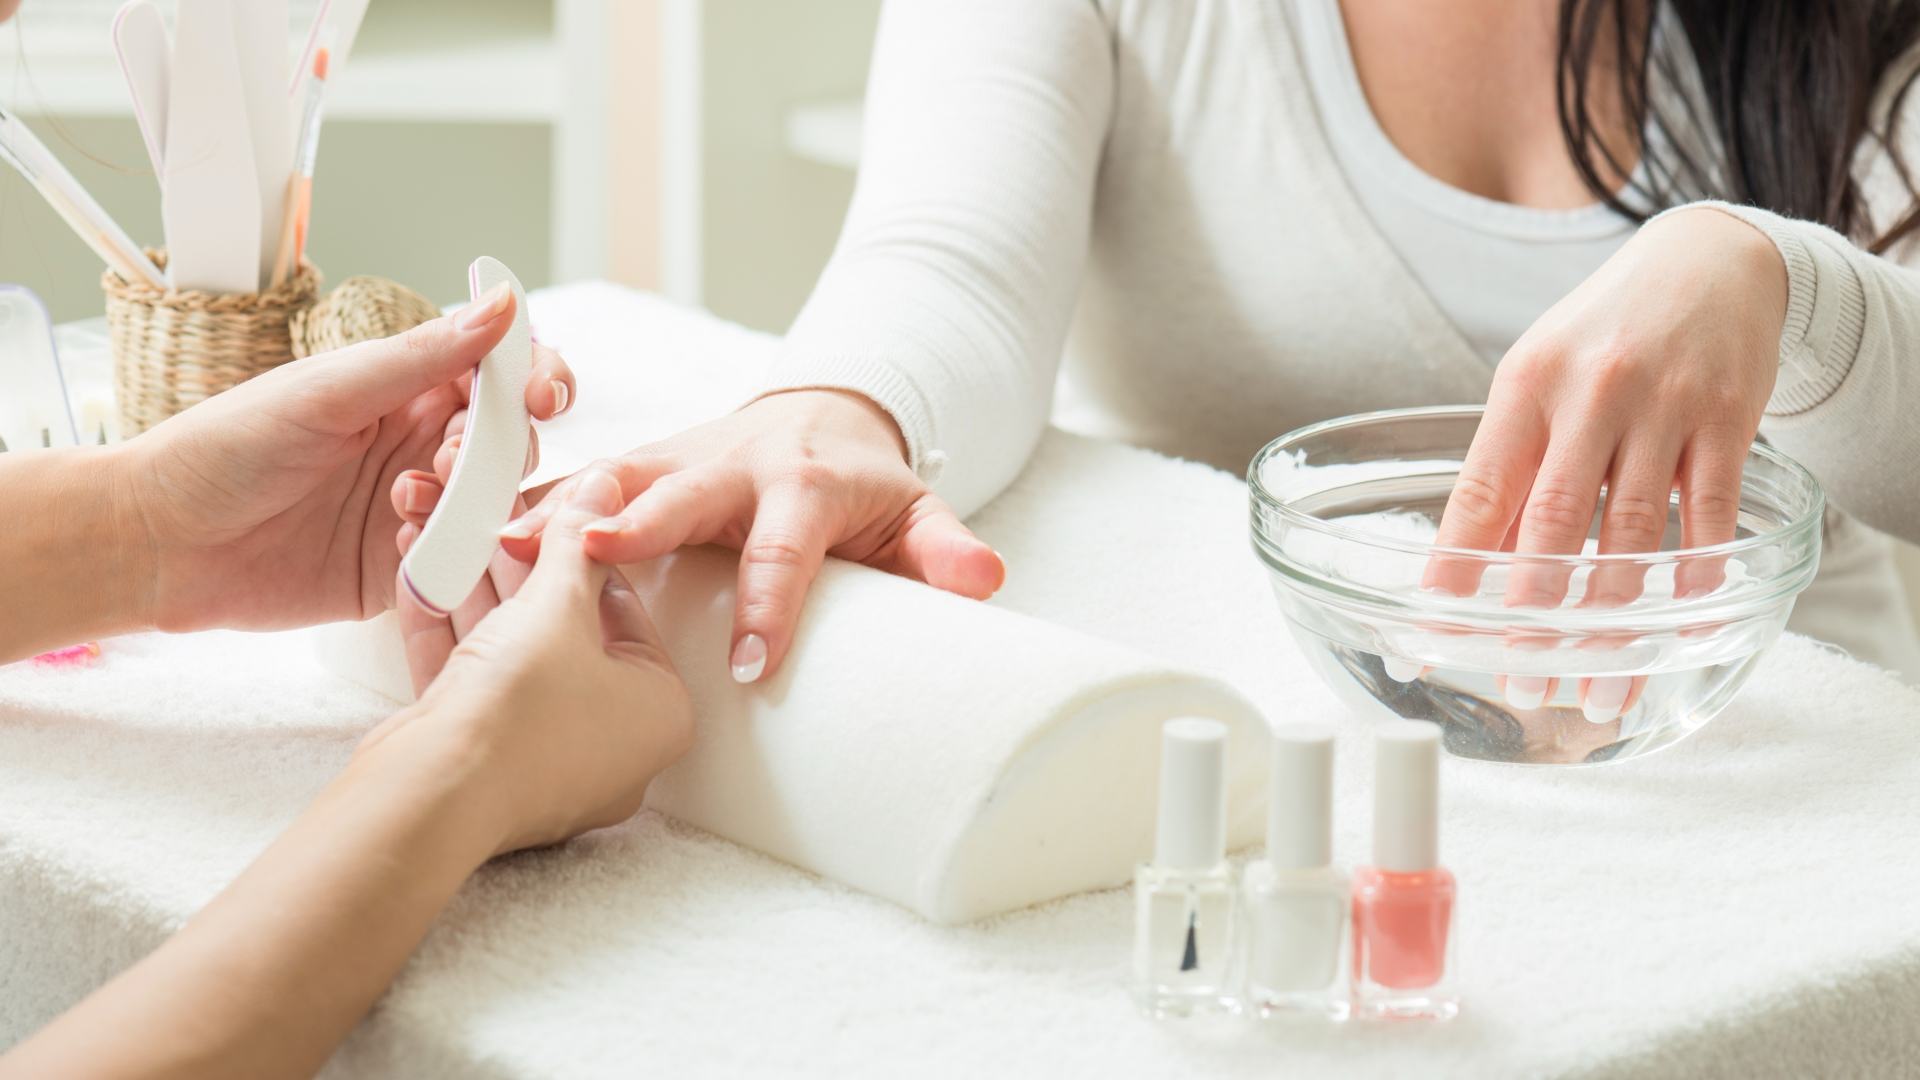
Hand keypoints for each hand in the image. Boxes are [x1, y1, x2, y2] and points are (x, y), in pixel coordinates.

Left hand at [123, 286, 573, 633]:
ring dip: (470, 499)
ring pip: (495, 504)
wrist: (160, 542)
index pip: (501, 372)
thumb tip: (505, 304)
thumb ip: (423, 355)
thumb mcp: (327, 391)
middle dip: (501, 448)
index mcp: (406, 388)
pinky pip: (462, 563)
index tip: (540, 395)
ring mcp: (418, 509)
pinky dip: (448, 551)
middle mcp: (420, 445)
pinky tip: (399, 542)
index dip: (536, 378)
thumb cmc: (223, 450)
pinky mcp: (404, 571)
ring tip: (405, 498)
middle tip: (444, 457)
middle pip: (513, 442)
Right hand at [369, 466, 693, 854]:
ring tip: (447, 536)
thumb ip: (578, 543)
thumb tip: (600, 490)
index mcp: (662, 713)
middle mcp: (614, 748)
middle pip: (566, 636)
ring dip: (477, 597)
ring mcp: (547, 764)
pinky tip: (418, 578)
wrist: (434, 797)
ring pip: (512, 660)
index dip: (581, 555)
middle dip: (519, 575)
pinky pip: (474, 690)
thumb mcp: (557, 606)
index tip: (546, 519)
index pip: (627, 612)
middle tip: (491, 524)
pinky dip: (448, 638)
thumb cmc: (522, 709)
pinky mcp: (487, 770)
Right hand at [396, 388, 1005, 683]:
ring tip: (496, 542)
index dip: (773, 606)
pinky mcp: (639, 464)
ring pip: (613, 478)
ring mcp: (677, 456)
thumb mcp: (914, 514)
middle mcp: (731, 462)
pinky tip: (473, 535)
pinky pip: (579, 482)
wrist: (820, 417)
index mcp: (801, 482)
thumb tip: (987, 582)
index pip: (787, 549)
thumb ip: (944, 551)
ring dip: (559, 509)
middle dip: (641, 523)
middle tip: (595, 555)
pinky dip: (532, 504)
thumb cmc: (863, 486)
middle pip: (683, 492)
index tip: (757, 667)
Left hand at [1424, 207, 1784, 719]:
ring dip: (1612, 618)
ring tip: (1599, 682)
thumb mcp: (1541, 377)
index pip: (1481, 492)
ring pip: (1631, 532)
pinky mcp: (1727, 419)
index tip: (1438, 623)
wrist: (1709, 261)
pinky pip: (1707, 511)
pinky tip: (1678, 620)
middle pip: (1554, 524)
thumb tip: (1480, 561)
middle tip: (1523, 681)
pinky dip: (1694, 572)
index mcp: (1525, 388)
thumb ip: (1518, 462)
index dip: (1457, 564)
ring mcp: (1662, 407)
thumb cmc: (1604, 333)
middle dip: (1534, 615)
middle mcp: (1589, 395)